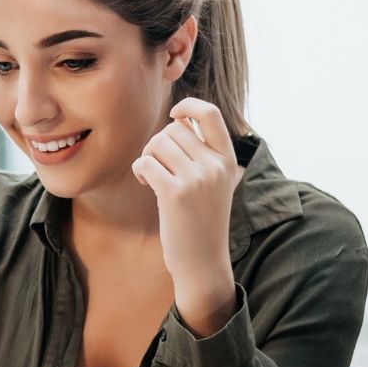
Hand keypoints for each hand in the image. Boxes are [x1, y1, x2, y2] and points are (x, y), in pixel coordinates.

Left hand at [131, 98, 243, 335]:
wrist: (203, 261)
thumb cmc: (201, 220)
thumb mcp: (214, 183)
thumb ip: (202, 152)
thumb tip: (179, 119)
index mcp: (228, 159)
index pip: (211, 114)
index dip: (189, 105)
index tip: (174, 114)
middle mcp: (215, 165)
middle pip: (174, 129)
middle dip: (158, 143)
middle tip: (157, 165)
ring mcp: (197, 179)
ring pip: (157, 143)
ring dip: (147, 157)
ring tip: (152, 176)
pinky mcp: (175, 193)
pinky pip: (145, 162)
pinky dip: (140, 170)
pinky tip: (146, 184)